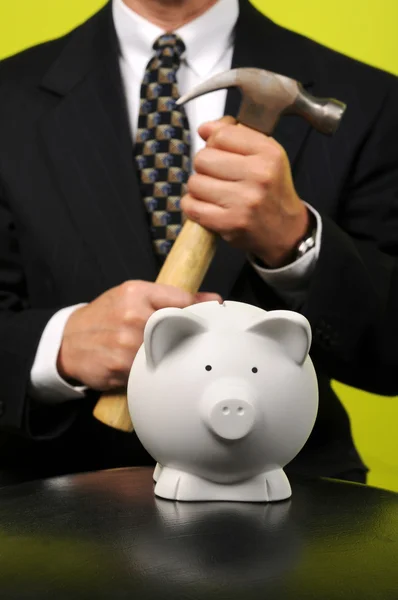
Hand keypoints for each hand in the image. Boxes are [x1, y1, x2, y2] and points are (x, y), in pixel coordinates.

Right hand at [57, 281, 220, 390]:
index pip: (183, 302)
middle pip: (179, 330)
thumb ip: (173, 297)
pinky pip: (149, 373)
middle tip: (186, 343)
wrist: (69, 341)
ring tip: (161, 355)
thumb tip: (212, 299)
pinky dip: (151, 373)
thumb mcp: (134, 296)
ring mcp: (126, 344)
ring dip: (169, 358)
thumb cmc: (105, 316)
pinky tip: (145, 367)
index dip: (198, 314)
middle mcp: (132, 317)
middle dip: (186, 339)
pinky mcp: (120, 368)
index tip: (207, 322)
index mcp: (137, 293)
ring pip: (167, 354)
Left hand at [181, 117, 309, 267]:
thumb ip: (235, 136)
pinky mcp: (230, 223)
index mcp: (269, 153)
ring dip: (199, 188)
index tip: (221, 153)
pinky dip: (193, 205)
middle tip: (219, 177)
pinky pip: (191, 205)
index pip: (221, 134)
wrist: (285, 231)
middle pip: (203, 158)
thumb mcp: (265, 156)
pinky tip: (208, 206)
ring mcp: (244, 201)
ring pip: (194, 182)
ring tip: (215, 193)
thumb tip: (205, 128)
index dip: (215, 143)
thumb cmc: (271, 191)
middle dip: (205, 167)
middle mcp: (259, 175)